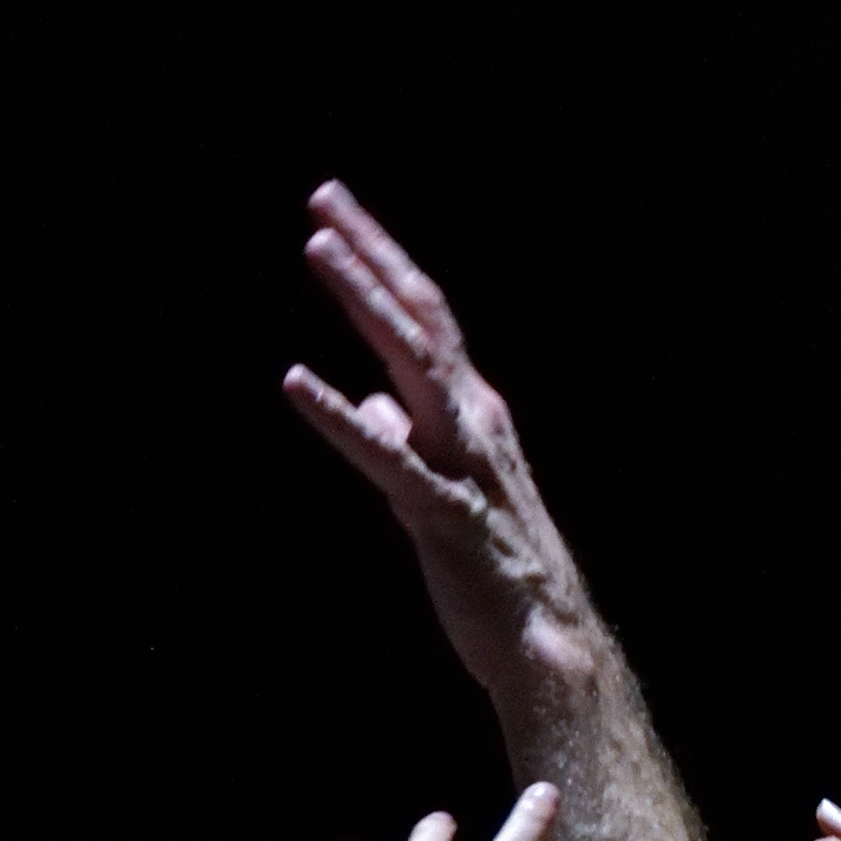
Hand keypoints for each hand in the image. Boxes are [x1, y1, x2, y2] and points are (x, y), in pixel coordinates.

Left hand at [282, 180, 594, 686]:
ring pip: (412, 361)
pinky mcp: (443, 515)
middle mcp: (472, 419)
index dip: (380, 262)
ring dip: (363, 301)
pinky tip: (295, 382)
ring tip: (316, 249)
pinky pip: (385, 457)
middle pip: (420, 315)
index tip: (334, 214)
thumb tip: (370, 402)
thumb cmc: (491, 569)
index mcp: (469, 411)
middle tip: (322, 196)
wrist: (545, 644)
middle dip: (370, 253)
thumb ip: (403, 438)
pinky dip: (340, 416)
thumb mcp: (436, 487)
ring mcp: (462, 461)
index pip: (422, 317)